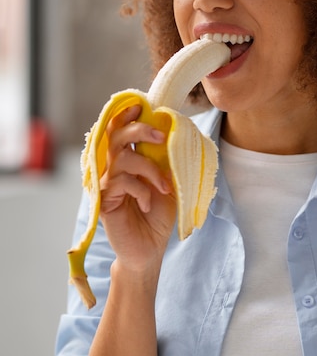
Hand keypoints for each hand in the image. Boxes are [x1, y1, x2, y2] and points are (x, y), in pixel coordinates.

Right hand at [99, 105, 176, 275]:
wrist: (150, 249)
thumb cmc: (159, 216)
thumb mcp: (170, 183)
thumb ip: (167, 160)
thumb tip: (174, 134)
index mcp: (128, 159)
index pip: (121, 129)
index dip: (127, 114)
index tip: (142, 106)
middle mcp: (113, 167)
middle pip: (117, 134)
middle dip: (139, 129)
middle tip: (160, 136)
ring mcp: (107, 182)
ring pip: (123, 157)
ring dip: (150, 169)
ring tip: (164, 187)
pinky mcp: (104, 199)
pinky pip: (123, 182)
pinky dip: (142, 191)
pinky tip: (150, 206)